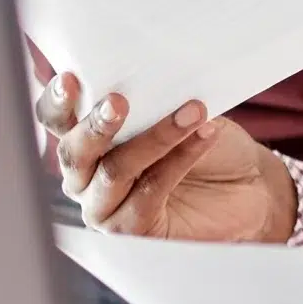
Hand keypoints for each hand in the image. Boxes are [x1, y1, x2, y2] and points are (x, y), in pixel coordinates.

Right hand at [36, 73, 296, 242]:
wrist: (248, 181)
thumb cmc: (201, 138)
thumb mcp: (173, 108)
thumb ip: (148, 97)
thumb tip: (144, 72)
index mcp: (84, 139)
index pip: (55, 120)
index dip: (56, 102)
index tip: (68, 79)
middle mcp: (84, 177)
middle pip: (74, 151)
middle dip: (95, 125)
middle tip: (118, 101)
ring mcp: (104, 208)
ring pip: (115, 171)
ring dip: (155, 138)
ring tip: (193, 111)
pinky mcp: (132, 231)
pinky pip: (149, 193)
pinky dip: (180, 160)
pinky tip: (205, 135)